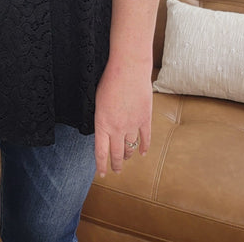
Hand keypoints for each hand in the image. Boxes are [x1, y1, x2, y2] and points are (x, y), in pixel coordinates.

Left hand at [94, 60, 152, 176]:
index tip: (102, 174)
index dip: (101, 165)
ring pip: (130, 147)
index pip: (101, 151)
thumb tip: (104, 129)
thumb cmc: (109, 80)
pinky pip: (145, 138)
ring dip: (128, 155)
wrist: (128, 69)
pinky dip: (144, 147)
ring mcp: (133, 125)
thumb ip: (101, 118)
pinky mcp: (145, 119)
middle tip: (115, 171)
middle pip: (117, 154)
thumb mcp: (97, 100)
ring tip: (126, 158)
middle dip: (116, 164)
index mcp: (102, 123)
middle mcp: (117, 128)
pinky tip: (142, 153)